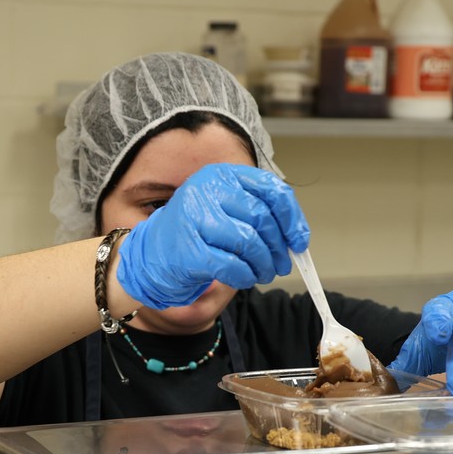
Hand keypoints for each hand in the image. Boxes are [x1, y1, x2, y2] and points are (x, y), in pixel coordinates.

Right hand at [117, 163, 309, 308]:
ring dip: (264, 264)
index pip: (271, 189)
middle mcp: (207, 190)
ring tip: (263, 273)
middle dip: (278, 247)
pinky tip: (245, 278)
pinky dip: (245, 276)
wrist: (153, 254)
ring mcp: (195, 218)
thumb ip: (258, 215)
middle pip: (262, 218)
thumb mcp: (225, 210)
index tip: (299, 240)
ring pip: (249, 242)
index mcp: (221, 176)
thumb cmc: (196, 233)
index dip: (292, 217)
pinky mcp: (190, 249)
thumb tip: (295, 236)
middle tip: (282, 264)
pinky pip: (232, 265)